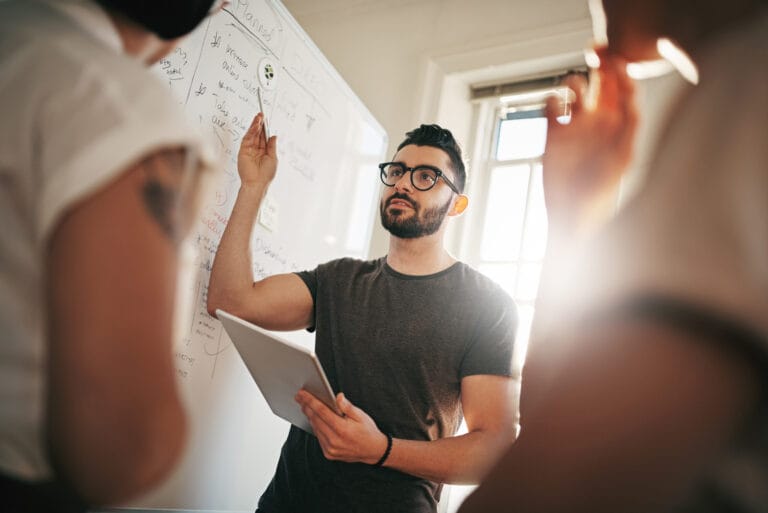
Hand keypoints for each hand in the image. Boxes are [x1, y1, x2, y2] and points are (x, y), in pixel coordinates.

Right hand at [237, 112, 277, 187]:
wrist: (257, 183)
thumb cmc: (266, 174)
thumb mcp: (273, 158)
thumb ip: (272, 146)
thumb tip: (274, 135)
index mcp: (264, 152)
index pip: (263, 137)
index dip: (265, 129)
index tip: (266, 120)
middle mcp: (256, 150)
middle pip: (257, 134)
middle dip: (259, 124)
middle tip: (261, 114)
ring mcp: (249, 150)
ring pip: (252, 135)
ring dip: (255, 125)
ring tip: (259, 117)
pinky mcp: (243, 151)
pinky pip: (247, 139)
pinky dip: (251, 131)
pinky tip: (255, 126)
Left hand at [295, 390, 387, 464]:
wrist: (373, 451)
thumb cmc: (368, 431)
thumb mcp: (361, 416)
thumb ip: (347, 406)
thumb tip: (337, 397)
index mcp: (342, 429)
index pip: (321, 412)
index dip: (310, 401)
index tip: (302, 393)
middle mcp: (334, 441)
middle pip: (315, 419)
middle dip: (306, 406)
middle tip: (299, 396)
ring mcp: (330, 449)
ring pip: (315, 428)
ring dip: (309, 416)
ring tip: (305, 405)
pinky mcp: (329, 454)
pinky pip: (318, 437)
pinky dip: (315, 426)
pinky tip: (314, 418)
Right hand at [543, 48, 636, 234]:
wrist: (572, 215)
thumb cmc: (601, 194)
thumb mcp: (622, 160)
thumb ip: (628, 131)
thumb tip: (632, 103)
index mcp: (619, 127)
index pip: (624, 91)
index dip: (622, 73)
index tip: (617, 60)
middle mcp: (598, 124)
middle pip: (601, 86)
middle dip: (600, 68)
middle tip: (594, 53)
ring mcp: (575, 130)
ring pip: (575, 93)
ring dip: (573, 83)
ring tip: (571, 87)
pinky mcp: (553, 138)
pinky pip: (551, 109)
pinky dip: (551, 101)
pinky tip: (554, 104)